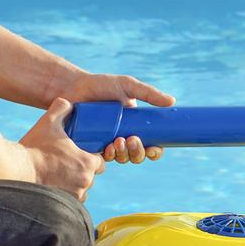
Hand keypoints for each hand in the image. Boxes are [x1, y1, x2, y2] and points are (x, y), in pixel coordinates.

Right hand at [19, 98, 104, 201]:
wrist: (18, 170)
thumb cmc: (35, 147)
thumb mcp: (48, 122)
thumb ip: (61, 108)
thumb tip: (68, 102)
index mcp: (87, 162)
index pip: (100, 162)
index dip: (91, 158)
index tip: (80, 155)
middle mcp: (86, 181)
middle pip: (91, 177)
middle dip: (82, 171)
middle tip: (67, 164)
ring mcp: (76, 195)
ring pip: (82, 190)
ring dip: (75, 184)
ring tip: (60, 176)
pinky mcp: (65, 204)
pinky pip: (73, 201)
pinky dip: (67, 195)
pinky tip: (56, 187)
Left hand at [54, 72, 174, 163]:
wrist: (72, 87)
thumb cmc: (100, 85)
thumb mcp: (127, 86)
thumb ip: (149, 93)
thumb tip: (172, 102)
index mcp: (135, 126)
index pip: (151, 144)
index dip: (155, 151)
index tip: (155, 149)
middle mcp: (123, 137)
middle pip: (137, 155)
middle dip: (138, 152)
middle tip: (132, 140)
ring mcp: (107, 143)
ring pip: (122, 159)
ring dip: (124, 154)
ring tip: (118, 141)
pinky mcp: (92, 147)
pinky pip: (103, 159)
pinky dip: (108, 156)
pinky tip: (107, 148)